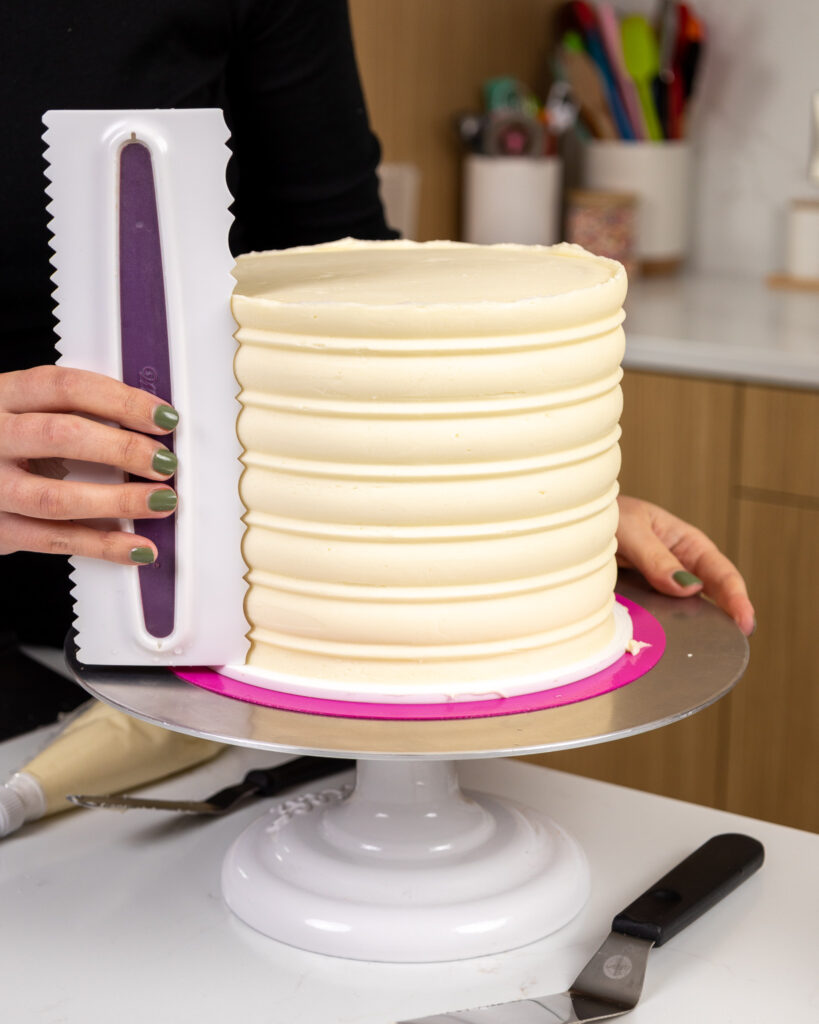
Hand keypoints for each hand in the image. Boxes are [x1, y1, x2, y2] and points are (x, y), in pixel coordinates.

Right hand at [0, 366, 178, 564]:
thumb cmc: (3, 442)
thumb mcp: (22, 411)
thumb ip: (71, 410)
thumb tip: (146, 421)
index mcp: (3, 397)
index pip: (65, 387)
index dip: (121, 401)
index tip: (163, 417)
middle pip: (63, 436)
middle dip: (124, 449)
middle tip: (165, 461)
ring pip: (56, 496)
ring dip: (119, 501)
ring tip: (162, 501)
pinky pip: (54, 540)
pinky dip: (101, 546)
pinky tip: (136, 546)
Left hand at [616, 494, 754, 635]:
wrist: (578, 521)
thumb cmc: (608, 515)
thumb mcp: (632, 529)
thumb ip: (656, 557)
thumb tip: (689, 588)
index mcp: (687, 542)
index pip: (720, 572)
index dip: (737, 597)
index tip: (744, 621)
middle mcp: (680, 565)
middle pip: (712, 595)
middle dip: (728, 618)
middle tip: (736, 643)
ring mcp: (662, 584)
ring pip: (687, 609)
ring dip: (699, 626)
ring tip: (712, 648)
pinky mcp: (643, 598)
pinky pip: (661, 614)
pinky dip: (669, 628)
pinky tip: (672, 643)